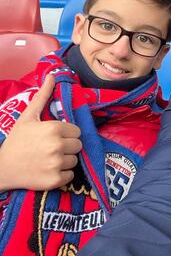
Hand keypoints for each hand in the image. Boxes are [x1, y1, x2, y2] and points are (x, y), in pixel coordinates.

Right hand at [0, 75, 81, 191]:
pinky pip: (70, 176)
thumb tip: (52, 76)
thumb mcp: (28, 116)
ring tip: (50, 159)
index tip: (55, 137)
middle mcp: (57, 146)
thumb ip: (43, 95)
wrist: (2, 168)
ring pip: (75, 160)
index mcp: (54, 128)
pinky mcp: (55, 180)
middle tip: (52, 148)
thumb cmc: (17, 140)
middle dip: (68, 146)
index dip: (67, 134)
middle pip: (78, 145)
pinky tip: (49, 170)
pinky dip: (63, 175)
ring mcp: (56, 164)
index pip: (76, 131)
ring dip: (66, 160)